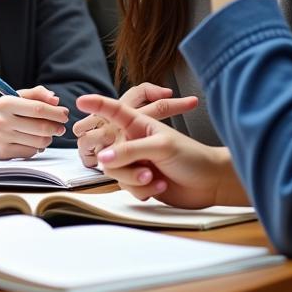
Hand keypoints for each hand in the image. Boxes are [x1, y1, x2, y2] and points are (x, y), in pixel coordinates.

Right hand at [0, 86, 68, 158]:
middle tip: (61, 126)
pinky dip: (38, 147)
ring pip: (38, 141)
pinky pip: (31, 152)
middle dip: (56, 127)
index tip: (64, 114)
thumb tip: (55, 100)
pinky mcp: (4, 152)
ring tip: (48, 133)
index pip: (38, 108)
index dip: (55, 112)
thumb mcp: (16, 96)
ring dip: (48, 138)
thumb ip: (37, 94)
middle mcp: (2, 121)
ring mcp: (2, 138)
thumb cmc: (3, 111)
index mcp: (6, 103)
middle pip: (41, 127)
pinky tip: (34, 141)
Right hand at [90, 99, 247, 208]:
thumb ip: (131, 151)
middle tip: (145, 169)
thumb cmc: (192, 157)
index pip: (114, 110)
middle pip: (108, 152)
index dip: (97, 105)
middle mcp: (133, 142)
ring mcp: (136, 162)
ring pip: (115, 172)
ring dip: (134, 179)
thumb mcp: (161, 147)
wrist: (211, 184)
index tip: (79, 101)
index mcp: (139, 124)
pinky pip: (126, 187)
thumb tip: (104, 159)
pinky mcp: (140, 181)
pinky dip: (142, 190)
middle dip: (124, 165)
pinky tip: (160, 186)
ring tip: (155, 178)